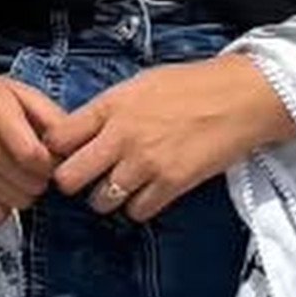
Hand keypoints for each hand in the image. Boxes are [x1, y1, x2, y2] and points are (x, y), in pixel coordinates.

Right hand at [0, 57, 75, 221]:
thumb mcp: (22, 93)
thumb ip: (52, 118)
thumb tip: (74, 148)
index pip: (34, 157)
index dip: (51, 164)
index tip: (50, 159)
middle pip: (27, 184)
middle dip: (40, 179)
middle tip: (35, 166)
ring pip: (12, 202)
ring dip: (23, 193)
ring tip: (18, 175)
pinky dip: (1, 205)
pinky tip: (0, 187)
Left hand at [47, 55, 293, 224]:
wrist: (240, 98)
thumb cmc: (192, 85)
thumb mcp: (139, 85)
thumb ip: (108, 109)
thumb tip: (82, 131)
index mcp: (110, 106)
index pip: (57, 139)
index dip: (55, 151)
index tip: (65, 155)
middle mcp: (121, 135)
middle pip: (69, 178)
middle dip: (72, 183)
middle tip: (85, 180)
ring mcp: (145, 163)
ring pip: (100, 201)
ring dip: (106, 198)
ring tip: (119, 187)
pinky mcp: (171, 184)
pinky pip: (137, 211)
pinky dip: (138, 207)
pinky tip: (147, 193)